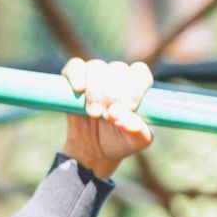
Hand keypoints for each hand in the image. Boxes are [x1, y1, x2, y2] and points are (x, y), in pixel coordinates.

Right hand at [61, 58, 154, 179]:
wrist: (93, 150)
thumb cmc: (119, 142)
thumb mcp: (135, 142)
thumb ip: (137, 130)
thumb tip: (120, 114)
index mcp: (137, 88)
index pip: (141, 72)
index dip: (134, 87)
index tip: (128, 107)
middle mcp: (117, 77)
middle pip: (118, 68)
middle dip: (112, 94)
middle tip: (106, 116)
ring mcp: (96, 75)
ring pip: (97, 67)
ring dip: (94, 90)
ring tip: (93, 113)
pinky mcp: (75, 77)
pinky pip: (75, 66)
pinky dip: (76, 75)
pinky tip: (78, 89)